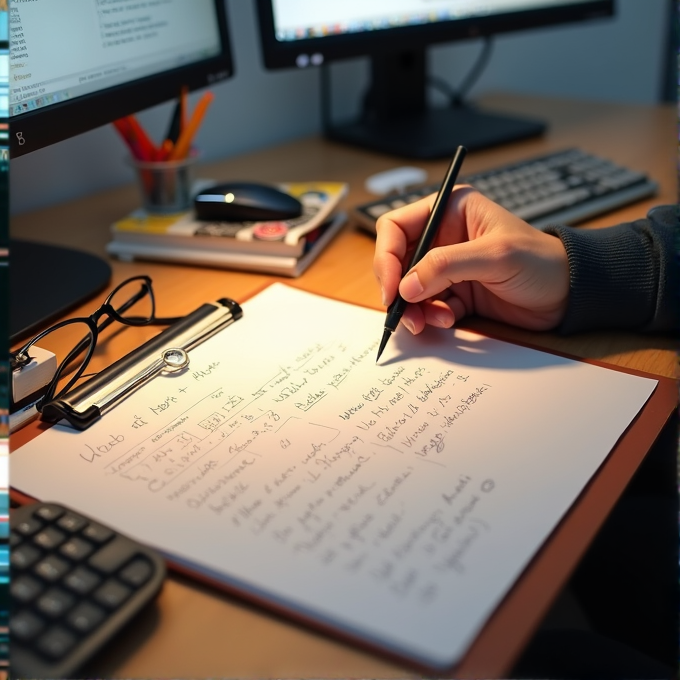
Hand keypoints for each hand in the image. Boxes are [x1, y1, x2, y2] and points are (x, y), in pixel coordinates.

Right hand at [373, 186, 569, 332]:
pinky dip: (431, 317)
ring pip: (409, 288)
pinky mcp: (455, 293)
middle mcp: (443, 236)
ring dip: (413, 308)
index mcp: (449, 211)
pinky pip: (427, 306)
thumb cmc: (541, 262)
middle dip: (397, 288)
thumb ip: (447, 266)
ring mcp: (447, 267)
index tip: (391, 285)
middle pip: (397, 261)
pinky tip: (448, 320)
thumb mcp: (495, 256)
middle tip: (401, 310)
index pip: (396, 227)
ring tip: (427, 321)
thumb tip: (406, 286)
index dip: (387, 256)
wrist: (568, 295)